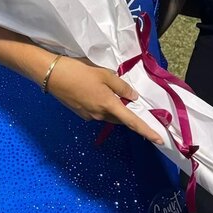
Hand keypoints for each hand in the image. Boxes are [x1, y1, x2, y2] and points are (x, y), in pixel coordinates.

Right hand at [47, 56, 163, 144]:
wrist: (52, 75)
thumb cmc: (79, 71)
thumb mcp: (104, 74)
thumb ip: (121, 87)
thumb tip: (132, 97)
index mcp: (108, 105)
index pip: (132, 121)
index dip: (147, 131)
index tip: (159, 140)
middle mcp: (100, 115)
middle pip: (120, 118)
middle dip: (128, 113)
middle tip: (133, 101)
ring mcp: (89, 116)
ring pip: (109, 115)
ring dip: (115, 107)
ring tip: (110, 90)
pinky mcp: (81, 113)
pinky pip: (98, 112)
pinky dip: (103, 105)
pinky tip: (96, 91)